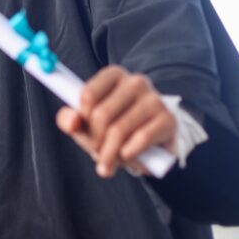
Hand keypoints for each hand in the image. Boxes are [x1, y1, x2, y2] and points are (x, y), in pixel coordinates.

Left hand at [55, 65, 175, 177]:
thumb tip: (73, 122)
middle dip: (94, 141)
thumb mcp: (87, 124)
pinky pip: (141, 139)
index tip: (84, 130)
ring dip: (109, 154)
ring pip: (119, 130)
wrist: (153, 143)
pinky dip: (129, 154)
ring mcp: (154, 99)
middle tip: (96, 152)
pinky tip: (126, 157)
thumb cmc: (114, 127)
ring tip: (108, 163)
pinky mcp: (168, 119)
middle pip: (101, 114)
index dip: (82, 119)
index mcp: (114, 75)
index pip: (88, 95)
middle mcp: (136, 82)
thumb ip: (70, 120)